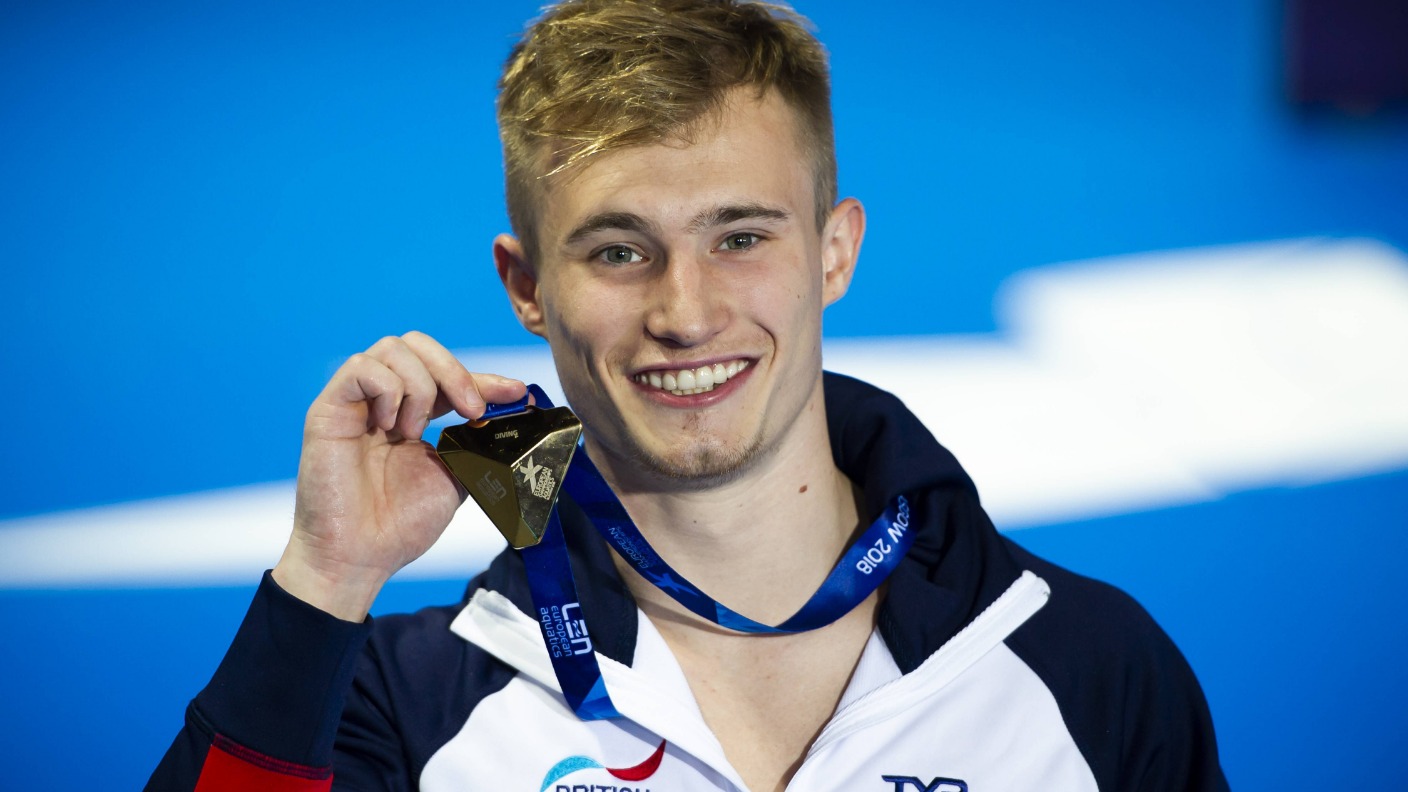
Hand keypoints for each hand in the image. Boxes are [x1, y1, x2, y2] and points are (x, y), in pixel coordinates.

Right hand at [273, 331, 525, 619]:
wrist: (361, 558)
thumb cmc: (399, 525)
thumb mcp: (455, 477)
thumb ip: (475, 442)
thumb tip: (511, 415)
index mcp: (411, 413)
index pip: (447, 374)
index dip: (484, 377)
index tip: (516, 392)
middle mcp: (382, 401)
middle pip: (416, 344)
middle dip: (453, 370)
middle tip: (470, 409)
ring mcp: (354, 403)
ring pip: (391, 349)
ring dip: (419, 385)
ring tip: (414, 432)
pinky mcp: (328, 410)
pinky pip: (359, 368)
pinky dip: (388, 389)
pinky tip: (390, 426)